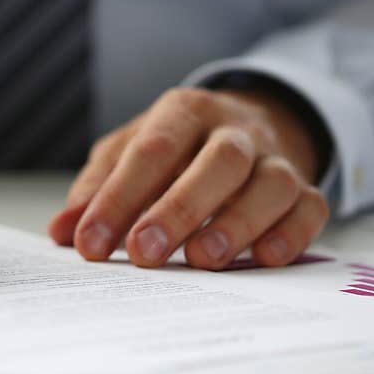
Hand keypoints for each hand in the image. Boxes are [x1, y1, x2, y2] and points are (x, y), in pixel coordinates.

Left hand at [48, 87, 329, 268]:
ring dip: (237, 224)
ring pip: (271, 184)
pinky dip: (291, 234)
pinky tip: (262, 259)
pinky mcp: (305, 188)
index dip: (118, 198)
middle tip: (143, 253)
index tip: (89, 243)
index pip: (151, 150)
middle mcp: (234, 131)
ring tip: (200, 261)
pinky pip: (309, 208)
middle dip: (178, 210)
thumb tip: (63, 230)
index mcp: (184, 112)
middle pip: (217, 162)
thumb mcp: (129, 151)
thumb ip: (97, 187)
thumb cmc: (177, 146)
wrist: (248, 124)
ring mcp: (275, 158)